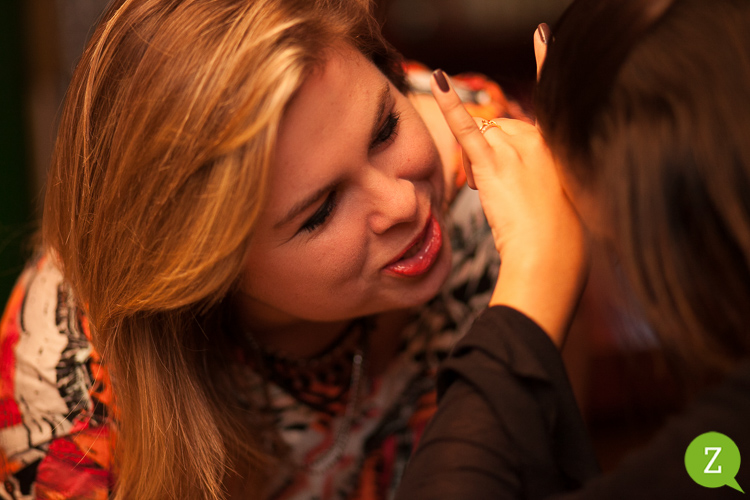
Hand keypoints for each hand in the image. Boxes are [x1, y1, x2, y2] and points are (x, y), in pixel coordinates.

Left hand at [428, 26, 587, 346]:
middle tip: (508, 190)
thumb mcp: (565, 194)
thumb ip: (545, 168)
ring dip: (481, 158)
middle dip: (495, 151)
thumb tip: (513, 162)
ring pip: (485, 133)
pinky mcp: (493, 163)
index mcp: (563, 143)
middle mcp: (541, 137)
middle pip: (503, 125)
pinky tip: (438, 80)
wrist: (554, 257)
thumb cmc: (562, 236)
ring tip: (499, 193)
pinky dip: (450, 107)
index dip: (546, 64)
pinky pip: (467, 129)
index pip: (550, 98)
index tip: (541, 36)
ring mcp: (517, 148)